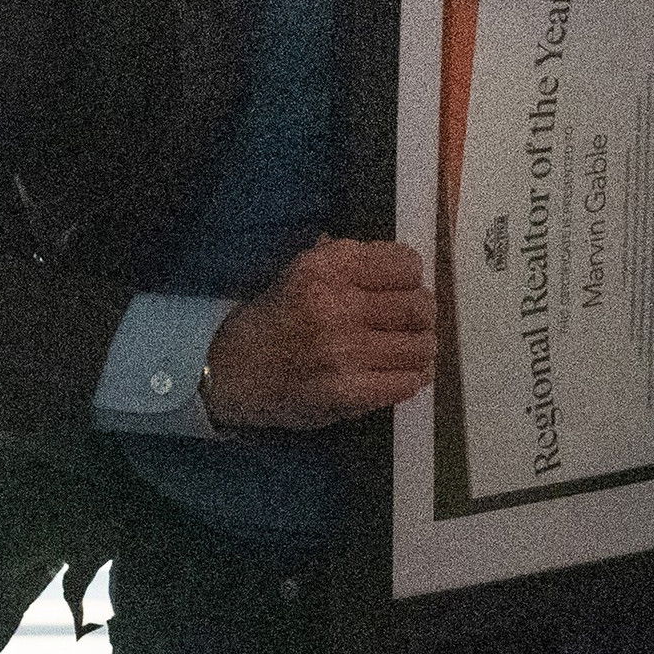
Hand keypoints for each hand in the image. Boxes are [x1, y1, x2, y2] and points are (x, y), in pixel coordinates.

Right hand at [204, 238, 436, 429]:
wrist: (231, 373)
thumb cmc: (273, 319)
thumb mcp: (300, 271)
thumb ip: (348, 262)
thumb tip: (401, 265)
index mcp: (326, 267)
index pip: (406, 264)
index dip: (409, 278)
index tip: (399, 290)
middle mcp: (337, 305)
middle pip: (420, 305)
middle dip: (420, 315)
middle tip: (407, 324)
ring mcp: (344, 351)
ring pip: (421, 345)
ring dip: (418, 349)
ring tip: (403, 351)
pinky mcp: (348, 392)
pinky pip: (407, 382)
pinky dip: (410, 378)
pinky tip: (397, 374)